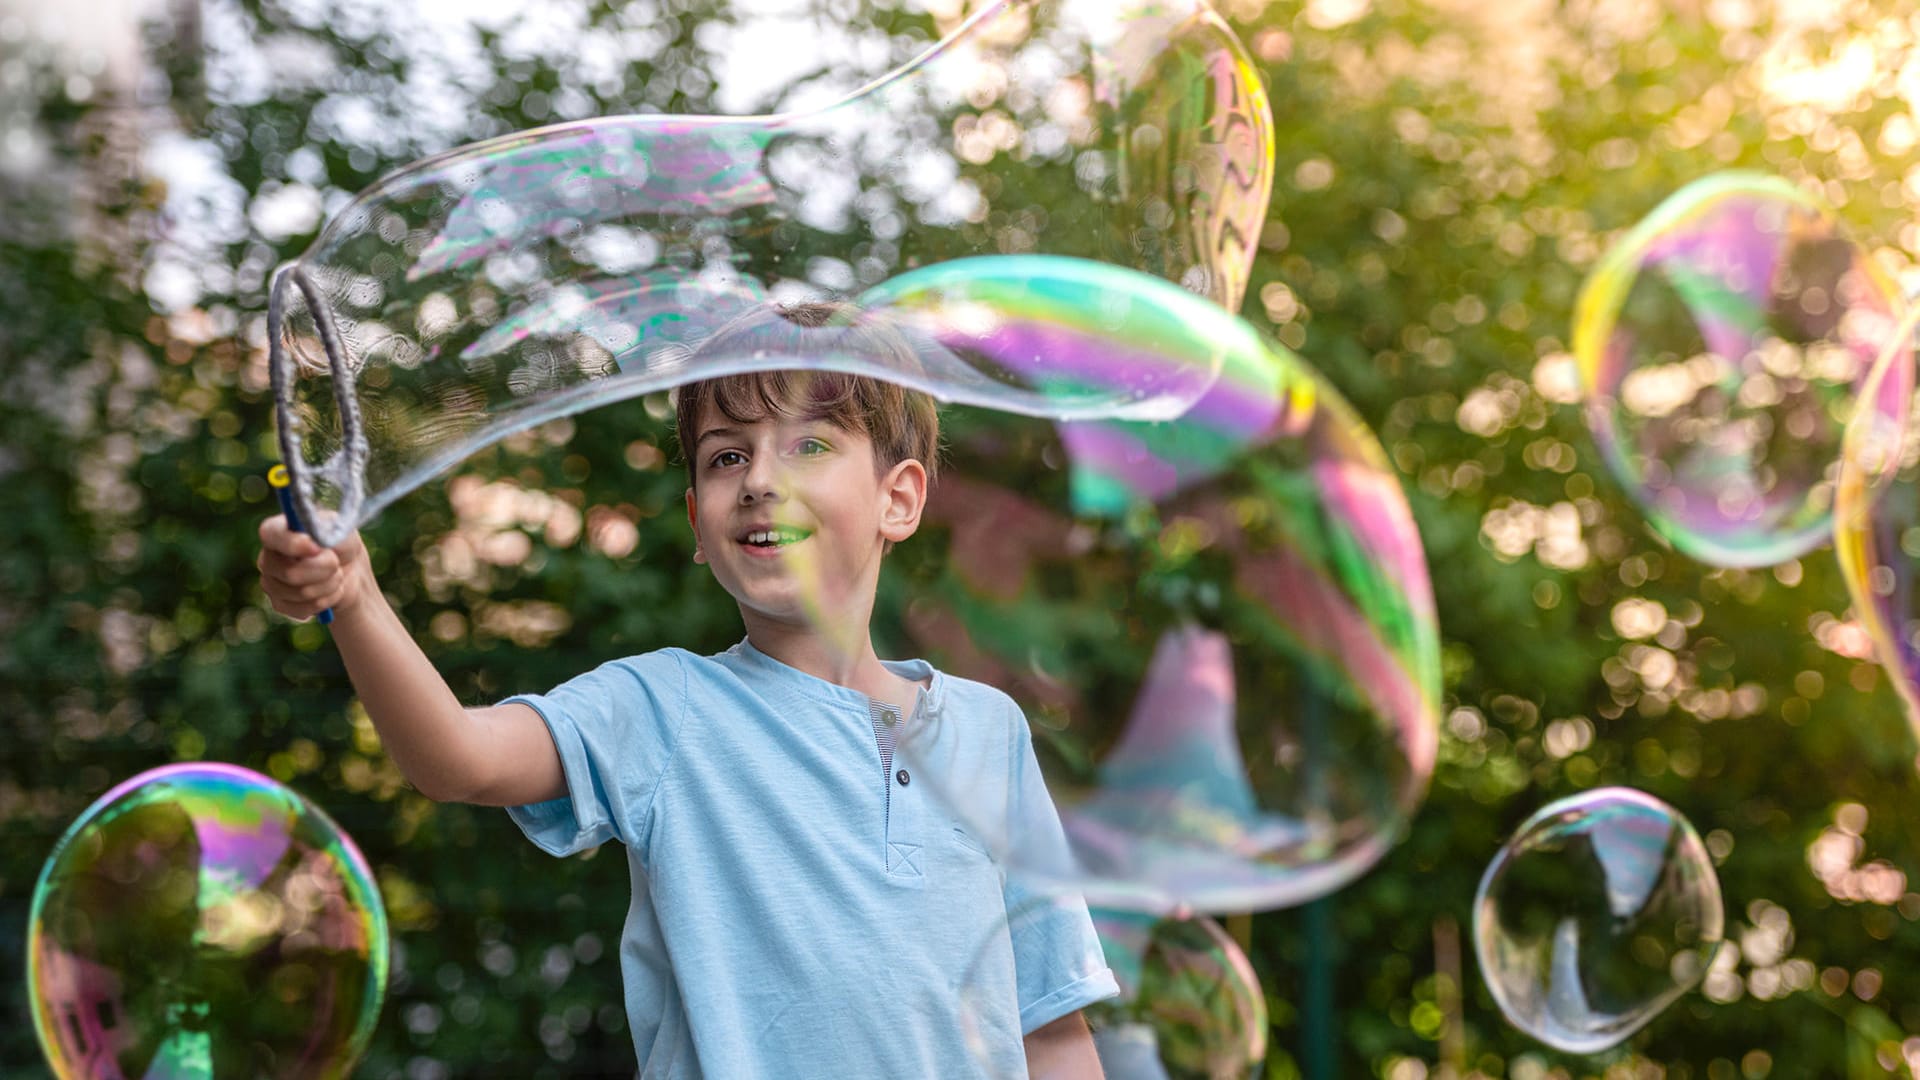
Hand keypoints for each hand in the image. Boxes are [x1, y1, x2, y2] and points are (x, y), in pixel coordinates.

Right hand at [257, 516, 371, 620]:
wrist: (350, 571)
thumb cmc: (342, 544)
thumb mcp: (340, 530)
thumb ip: (326, 531)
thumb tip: (314, 545)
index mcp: (277, 531)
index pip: (270, 534)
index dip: (293, 544)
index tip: (317, 548)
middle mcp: (267, 556)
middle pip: (290, 573)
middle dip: (325, 570)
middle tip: (336, 563)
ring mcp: (270, 582)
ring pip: (302, 593)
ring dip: (330, 585)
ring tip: (336, 575)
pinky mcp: (279, 603)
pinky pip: (303, 609)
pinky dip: (326, 601)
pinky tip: (328, 590)